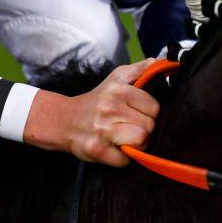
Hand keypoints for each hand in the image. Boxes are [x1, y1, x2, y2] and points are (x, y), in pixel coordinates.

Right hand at [24, 58, 159, 166]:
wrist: (64, 120)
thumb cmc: (97, 100)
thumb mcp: (115, 79)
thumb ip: (138, 70)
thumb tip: (157, 62)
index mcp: (118, 90)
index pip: (154, 107)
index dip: (150, 113)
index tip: (139, 113)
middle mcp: (110, 108)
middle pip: (149, 126)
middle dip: (144, 128)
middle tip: (131, 126)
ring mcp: (103, 130)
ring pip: (141, 142)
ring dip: (137, 144)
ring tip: (126, 138)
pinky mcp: (96, 149)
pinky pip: (125, 160)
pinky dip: (123, 158)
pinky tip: (115, 148)